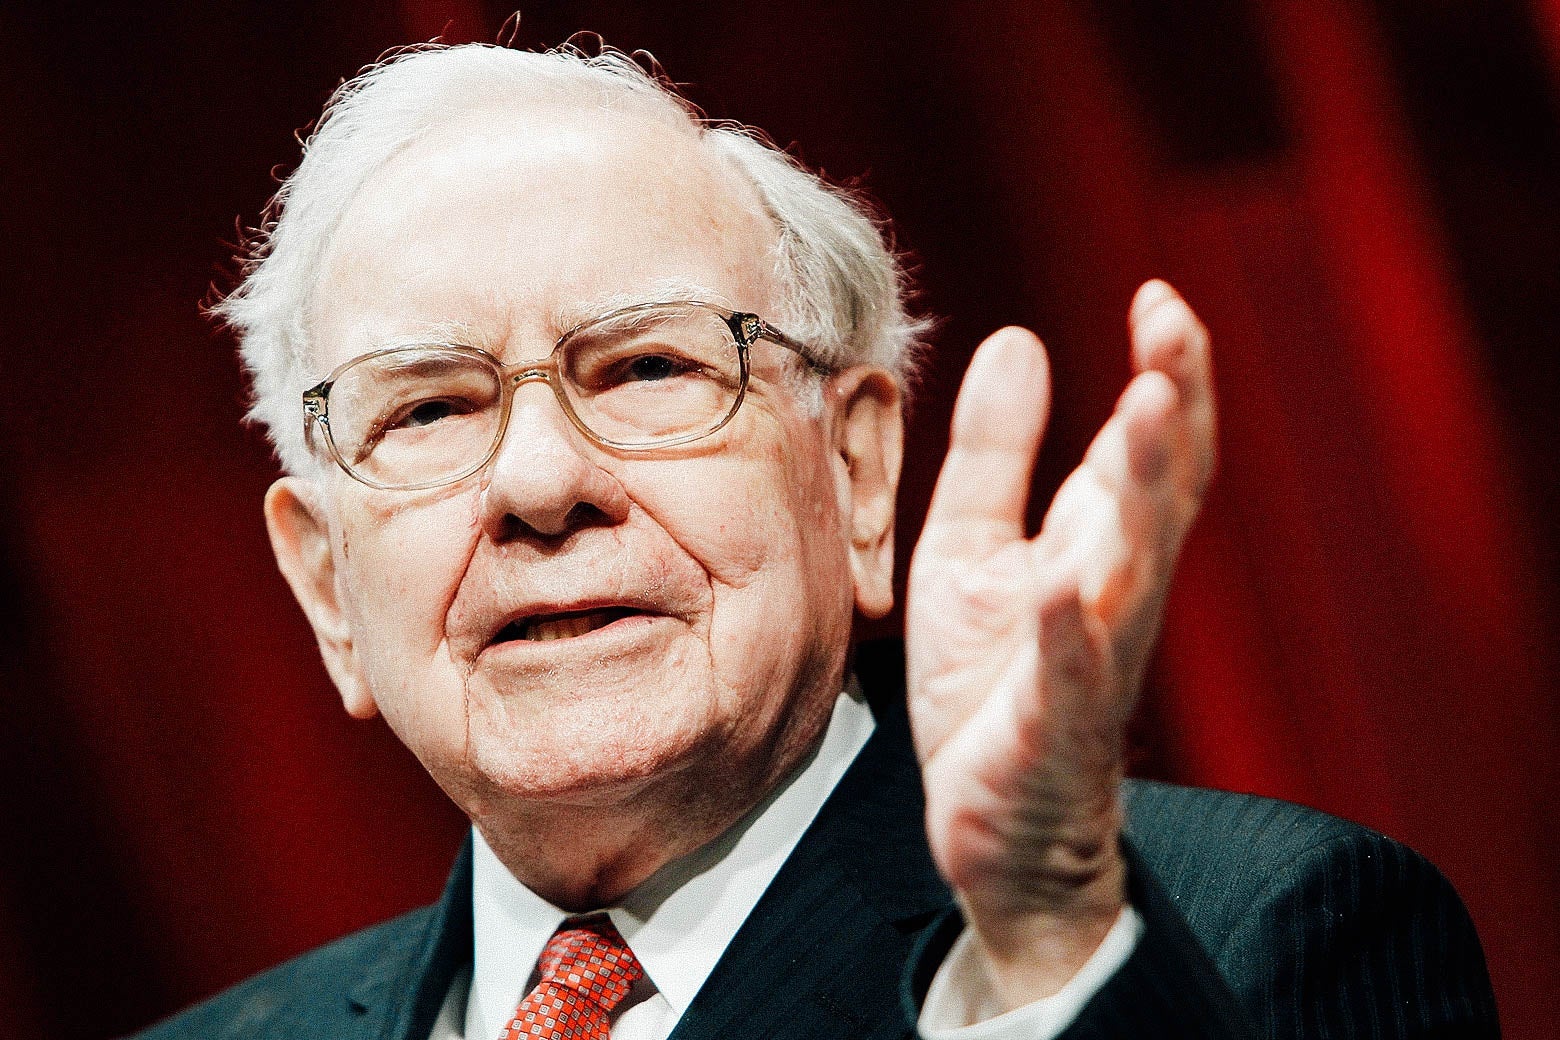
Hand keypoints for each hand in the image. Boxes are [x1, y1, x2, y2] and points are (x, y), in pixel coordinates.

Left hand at [906, 280, 1215, 1007]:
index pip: (1151, 448)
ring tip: (1150, 411)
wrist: (992, 816)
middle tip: (1174, 330)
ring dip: (1147, 492)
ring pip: (1135, 568)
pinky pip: (1068, 674)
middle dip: (1174, 411)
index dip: (1168, 372)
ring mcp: (1091, 659)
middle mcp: (1111, 592)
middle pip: (1162, 492)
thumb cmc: (991, 679)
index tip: (1161, 295)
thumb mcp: (972, 546)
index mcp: (1096, 545)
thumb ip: (997, 452)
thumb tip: (1019, 336)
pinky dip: (1068, 630)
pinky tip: (1060, 584)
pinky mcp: (1050, 725)